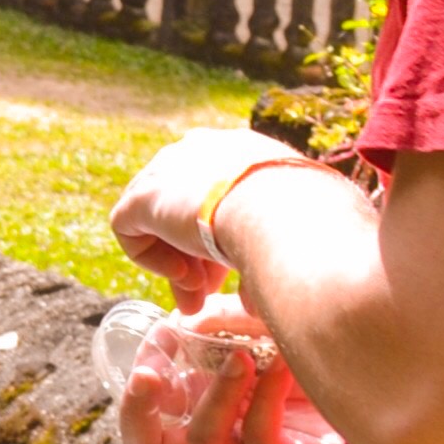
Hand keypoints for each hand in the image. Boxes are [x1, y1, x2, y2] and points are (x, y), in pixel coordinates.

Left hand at [110, 126, 300, 302]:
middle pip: (187, 206)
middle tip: (209, 293)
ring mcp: (169, 167)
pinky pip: (129, 227)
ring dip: (177, 260)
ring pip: (158, 219)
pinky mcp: (143, 194)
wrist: (287, 213)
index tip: (239, 269)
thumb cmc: (314, 223)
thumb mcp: (304, 228)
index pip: (222, 192)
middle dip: (197, 255)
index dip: (226, 235)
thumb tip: (266, 289)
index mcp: (245, 148)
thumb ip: (279, 246)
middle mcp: (203, 148)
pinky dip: (150, 257)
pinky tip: (182, 276)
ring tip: (197, 296)